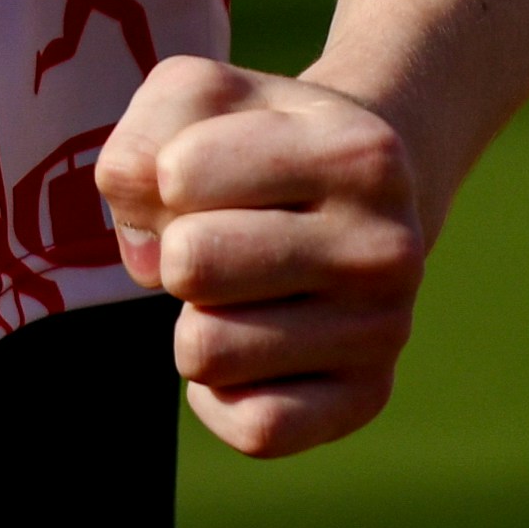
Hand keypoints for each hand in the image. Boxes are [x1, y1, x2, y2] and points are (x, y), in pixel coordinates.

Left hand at [97, 55, 432, 457]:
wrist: (361, 195)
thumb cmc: (258, 141)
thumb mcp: (199, 98)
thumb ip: (140, 143)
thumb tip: (149, 256)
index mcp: (358, 151)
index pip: (178, 175)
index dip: (169, 174)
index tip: (216, 175)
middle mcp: (388, 244)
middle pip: (190, 265)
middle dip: (178, 252)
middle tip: (223, 241)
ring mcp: (386, 329)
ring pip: (206, 352)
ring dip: (197, 322)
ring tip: (242, 291)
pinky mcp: (368, 398)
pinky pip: (254, 429)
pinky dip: (219, 397)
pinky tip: (248, 352)